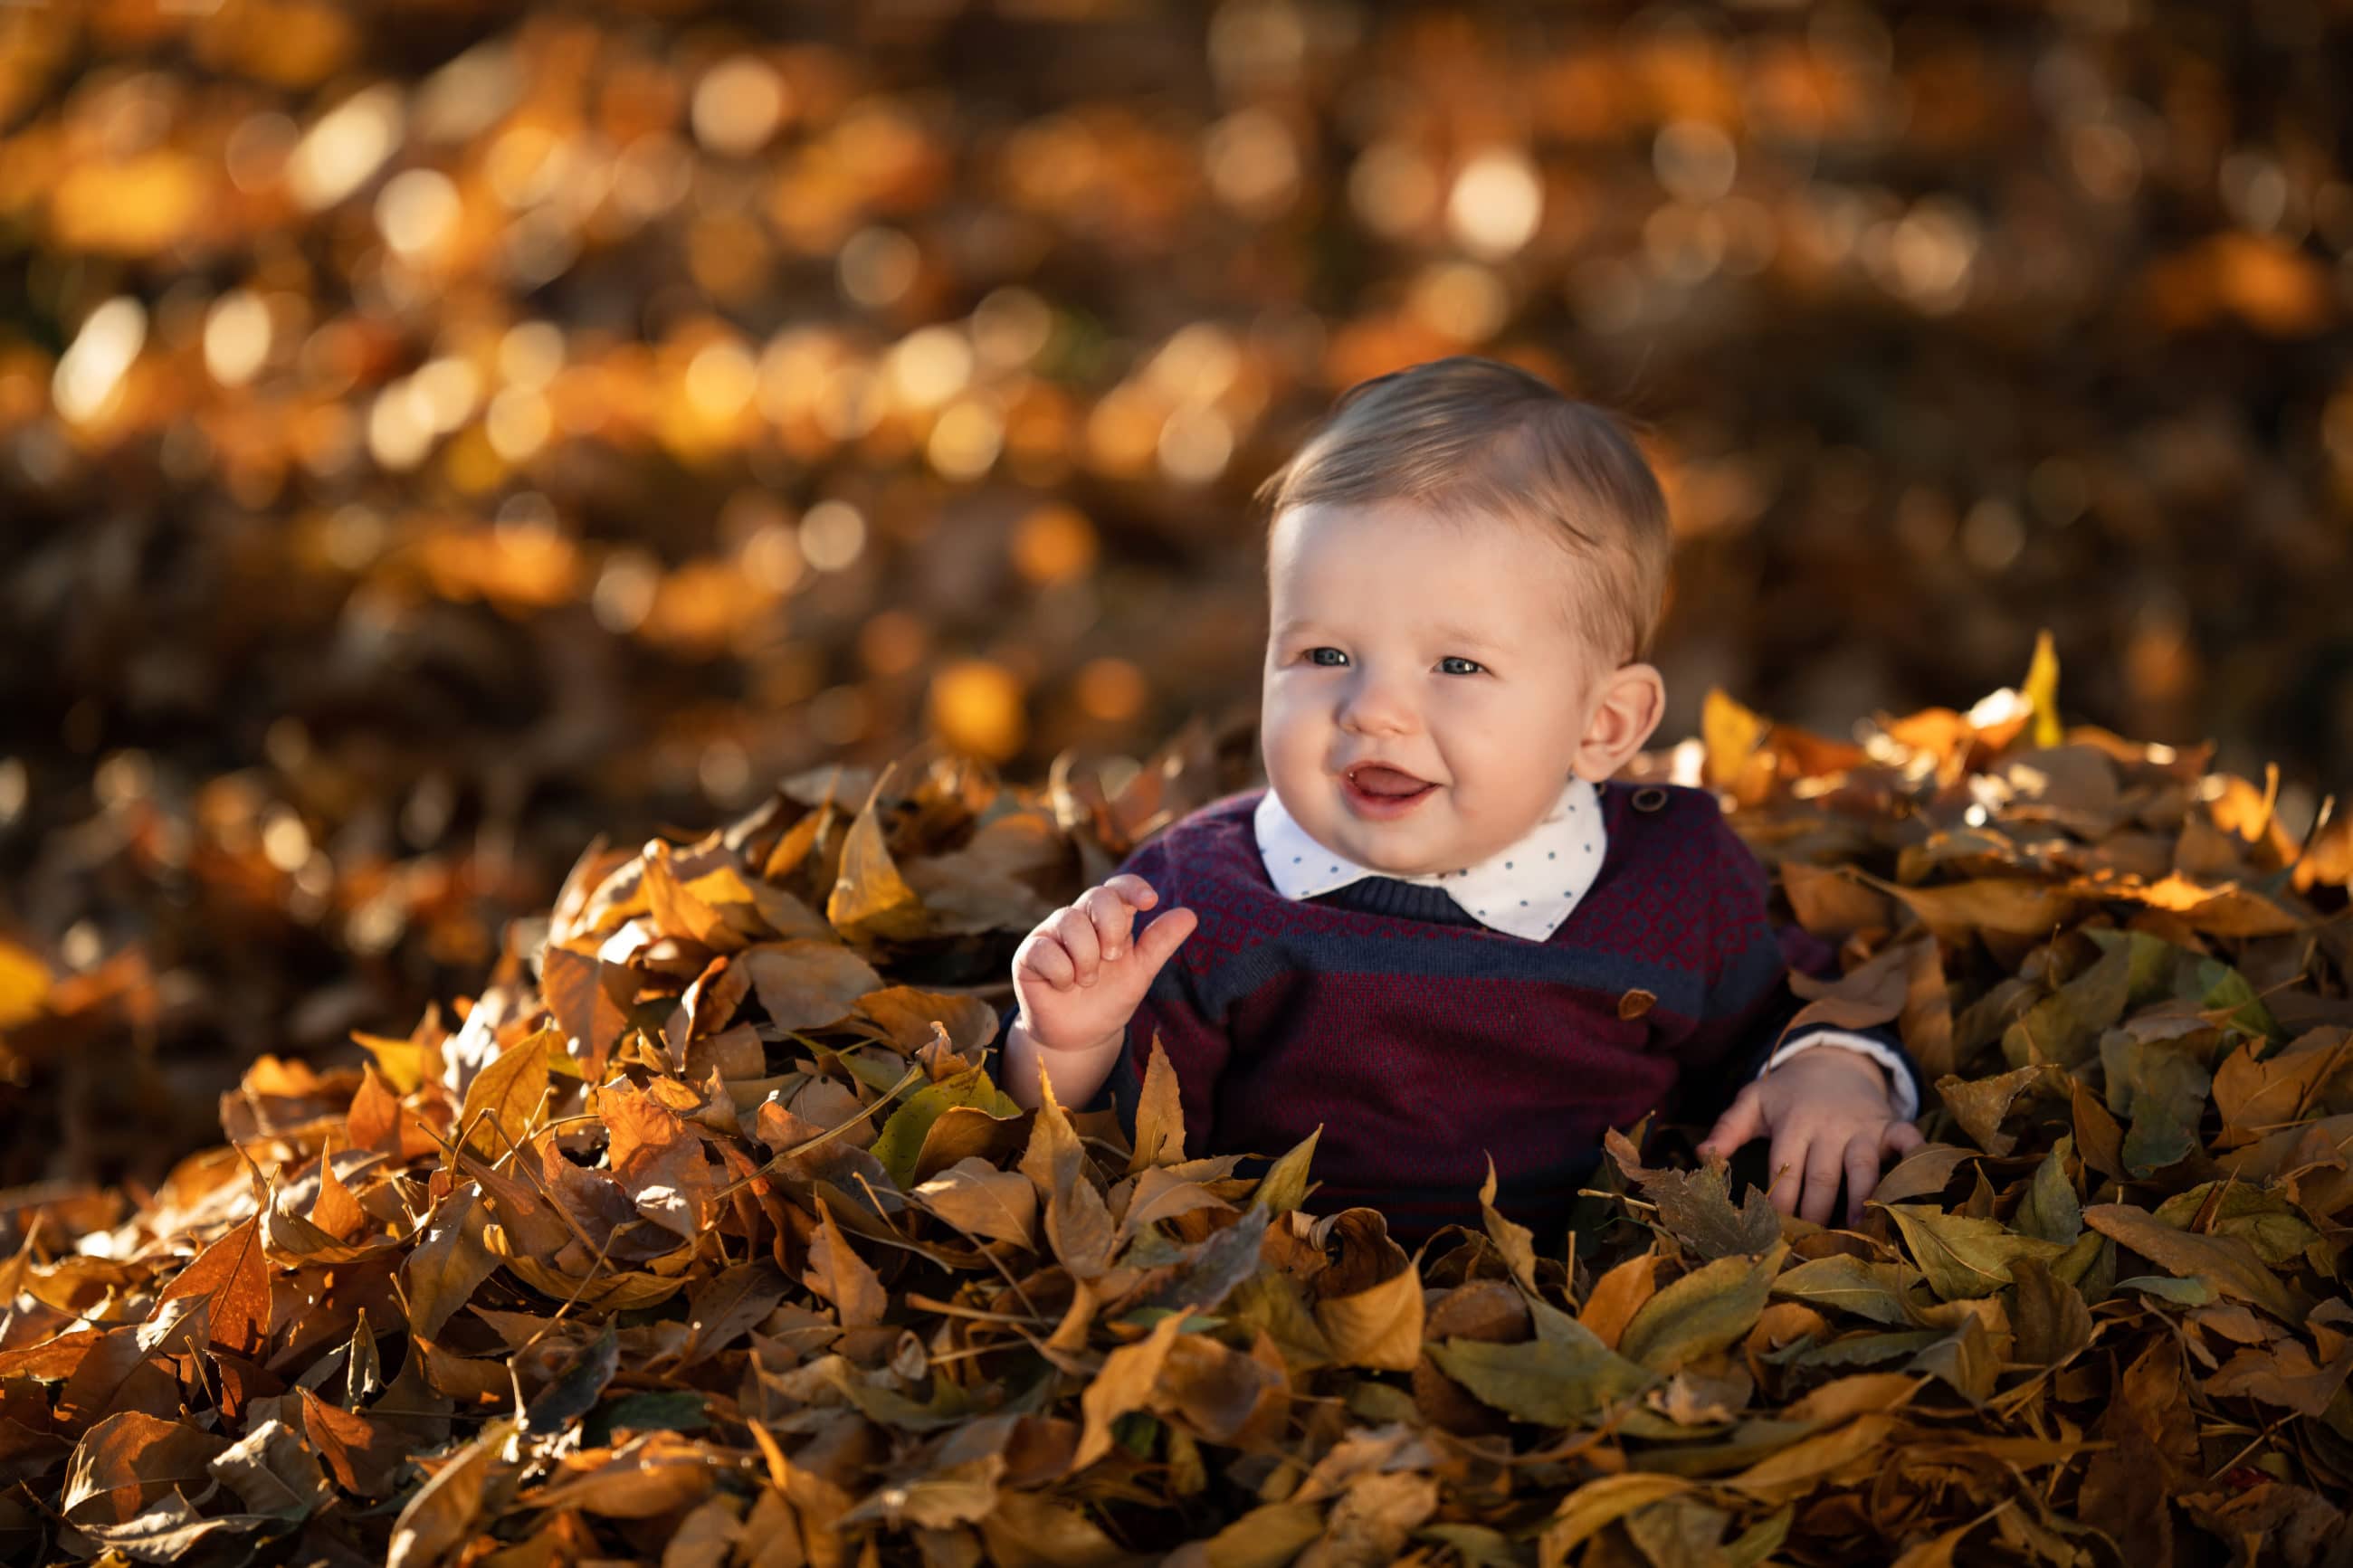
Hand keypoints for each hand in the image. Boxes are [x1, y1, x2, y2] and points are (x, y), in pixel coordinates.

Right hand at [1011, 874, 1197, 1056]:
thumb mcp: (1140, 973)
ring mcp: (1051, 934)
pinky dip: (1062, 973)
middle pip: (1097, 896)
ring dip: (1087, 959)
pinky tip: (1062, 986)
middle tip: (1112, 958)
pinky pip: (1046, 950)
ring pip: (1071, 922)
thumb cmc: (1109, 999)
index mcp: (1108, 919)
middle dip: (1112, 928)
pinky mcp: (1028, 954)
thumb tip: (1189, 915)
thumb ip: (1160, 943)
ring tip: (1087, 981)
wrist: (1078, 1038)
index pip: (1118, 888)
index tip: (1150, 901)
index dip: (1133, 887)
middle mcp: (1079, 919)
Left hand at [1696, 1048, 1923, 1227]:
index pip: (1785, 1168)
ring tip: (1859, 1228)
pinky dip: (1915, 1158)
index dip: (1779, 1201)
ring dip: (1862, 1197)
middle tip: (1813, 1245)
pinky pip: (1906, 1140)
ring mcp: (1862, 1127)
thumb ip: (1728, 1128)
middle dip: (1817, 1211)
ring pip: (1863, 1166)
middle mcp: (1829, 1127)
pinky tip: (1917, 1183)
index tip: (1772, 1232)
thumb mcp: (1753, 1101)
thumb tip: (1702, 1156)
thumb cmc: (1788, 1092)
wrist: (1831, 1060)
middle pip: (1823, 1175)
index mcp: (1793, 1123)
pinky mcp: (1889, 1125)